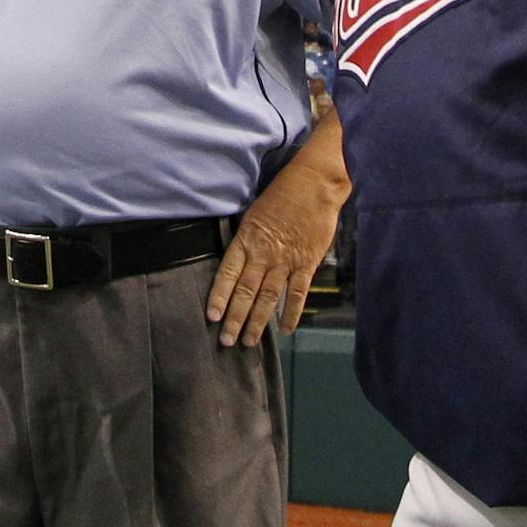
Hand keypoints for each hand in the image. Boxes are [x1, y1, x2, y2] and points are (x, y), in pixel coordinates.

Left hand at [207, 166, 345, 347]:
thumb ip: (247, 241)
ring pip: (267, 297)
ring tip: (249, 342)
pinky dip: (291, 313)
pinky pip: (297, 293)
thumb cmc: (283, 195)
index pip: (227, 273)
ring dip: (257, 321)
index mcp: (246, 239)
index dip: (219, 296)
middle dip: (235, 319)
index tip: (212, 317)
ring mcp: (286, 261)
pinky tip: (285, 329)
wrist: (314, 185)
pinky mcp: (307, 264)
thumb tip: (238, 264)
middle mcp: (263, 254)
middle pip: (245, 291)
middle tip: (227, 341)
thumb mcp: (254, 214)